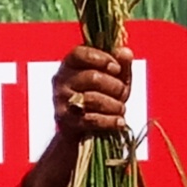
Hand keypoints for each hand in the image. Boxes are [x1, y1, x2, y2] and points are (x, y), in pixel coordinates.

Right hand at [21, 45, 131, 186]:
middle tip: (123, 94)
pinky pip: (91, 119)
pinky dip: (109, 121)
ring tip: (121, 110)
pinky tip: (119, 122)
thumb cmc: (100, 101)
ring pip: (93, 98)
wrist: (81, 134)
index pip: (80, 53)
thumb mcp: (112, 81)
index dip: (101, 59)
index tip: (116, 69)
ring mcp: (60, 102)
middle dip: (115, 87)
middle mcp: (60, 81)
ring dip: (114, 105)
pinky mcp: (65, 122)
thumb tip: (125, 51)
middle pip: (92, 77)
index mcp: (69, 65)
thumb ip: (120, 65)